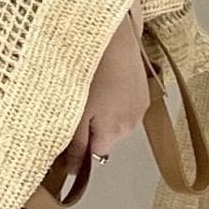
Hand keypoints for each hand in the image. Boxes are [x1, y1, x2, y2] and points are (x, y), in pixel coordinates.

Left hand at [63, 18, 150, 177]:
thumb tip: (71, 172)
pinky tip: (105, 81)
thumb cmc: (89, 74)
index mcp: (113, 133)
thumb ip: (75, 144)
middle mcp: (131, 126)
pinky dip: (114, 99)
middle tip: (75, 104)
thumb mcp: (75, 112)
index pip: (95, 156)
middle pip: (105, 138)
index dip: (78, 150)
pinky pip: (125, 105)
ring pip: (115, 121)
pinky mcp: (144, 90)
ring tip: (91, 89)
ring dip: (103, 113)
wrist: (114, 36)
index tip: (64, 134)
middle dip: (90, 129)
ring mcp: (141, 107)